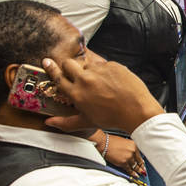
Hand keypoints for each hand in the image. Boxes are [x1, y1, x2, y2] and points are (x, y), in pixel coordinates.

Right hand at [41, 51, 163, 134]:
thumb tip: (49, 123)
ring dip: (90, 70)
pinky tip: (113, 81)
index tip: (47, 62)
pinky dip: (106, 71)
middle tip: (75, 73)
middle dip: (69, 66)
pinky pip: (104, 64)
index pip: (57, 77)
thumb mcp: (87, 122)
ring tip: (100, 83)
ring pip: (87, 63)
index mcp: (76, 93)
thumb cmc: (113, 118)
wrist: (137, 111)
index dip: (51, 68)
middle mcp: (85, 79)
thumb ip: (66, 122)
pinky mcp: (112, 65)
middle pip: (68, 63)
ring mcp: (99, 70)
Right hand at [101, 133, 145, 175]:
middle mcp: (133, 151)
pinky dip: (132, 173)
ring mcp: (128, 158)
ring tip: (140, 174)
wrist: (103, 143)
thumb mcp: (124, 142)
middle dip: (141, 167)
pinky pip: (129, 169)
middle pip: (138, 161)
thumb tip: (131, 155)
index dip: (141, 161)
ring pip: (134, 166)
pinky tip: (135, 175)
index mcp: (134, 145)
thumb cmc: (111, 141)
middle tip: (143, 171)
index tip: (142, 164)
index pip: (139, 155)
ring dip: (138, 171)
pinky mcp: (123, 163)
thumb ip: (129, 148)